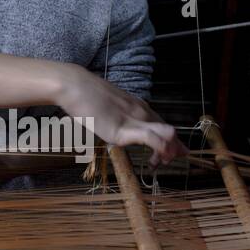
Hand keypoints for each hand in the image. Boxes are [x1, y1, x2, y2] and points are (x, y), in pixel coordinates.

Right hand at [55, 67, 188, 169]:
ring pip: (166, 134)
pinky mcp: (123, 129)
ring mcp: (133, 120)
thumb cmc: (86, 96)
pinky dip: (159, 148)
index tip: (167, 154)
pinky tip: (155, 159)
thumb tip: (115, 126)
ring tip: (160, 163)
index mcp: (138, 107)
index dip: (169, 140)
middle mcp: (141, 112)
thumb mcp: (108, 108)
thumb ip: (118, 117)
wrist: (74, 87)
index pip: (161, 124)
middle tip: (170, 161)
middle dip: (174, 149)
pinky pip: (150, 138)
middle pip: (168, 131)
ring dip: (169, 152)